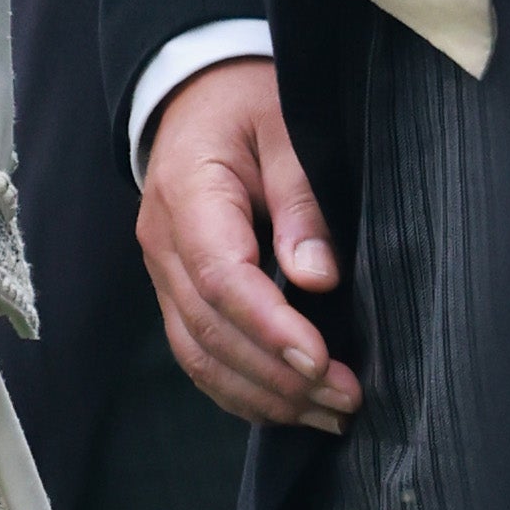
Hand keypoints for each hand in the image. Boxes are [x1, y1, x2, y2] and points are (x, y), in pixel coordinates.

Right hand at [136, 58, 357, 430]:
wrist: (200, 94)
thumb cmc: (251, 105)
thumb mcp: (287, 131)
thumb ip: (301, 200)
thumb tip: (317, 277)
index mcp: (187, 195)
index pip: (222, 279)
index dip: (271, 329)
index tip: (321, 361)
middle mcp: (163, 244)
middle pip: (210, 330)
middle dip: (278, 377)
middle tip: (346, 398)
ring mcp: (164, 274)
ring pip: (199, 355)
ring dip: (263, 395)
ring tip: (329, 414)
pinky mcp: (176, 293)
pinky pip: (199, 354)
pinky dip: (241, 390)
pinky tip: (290, 407)